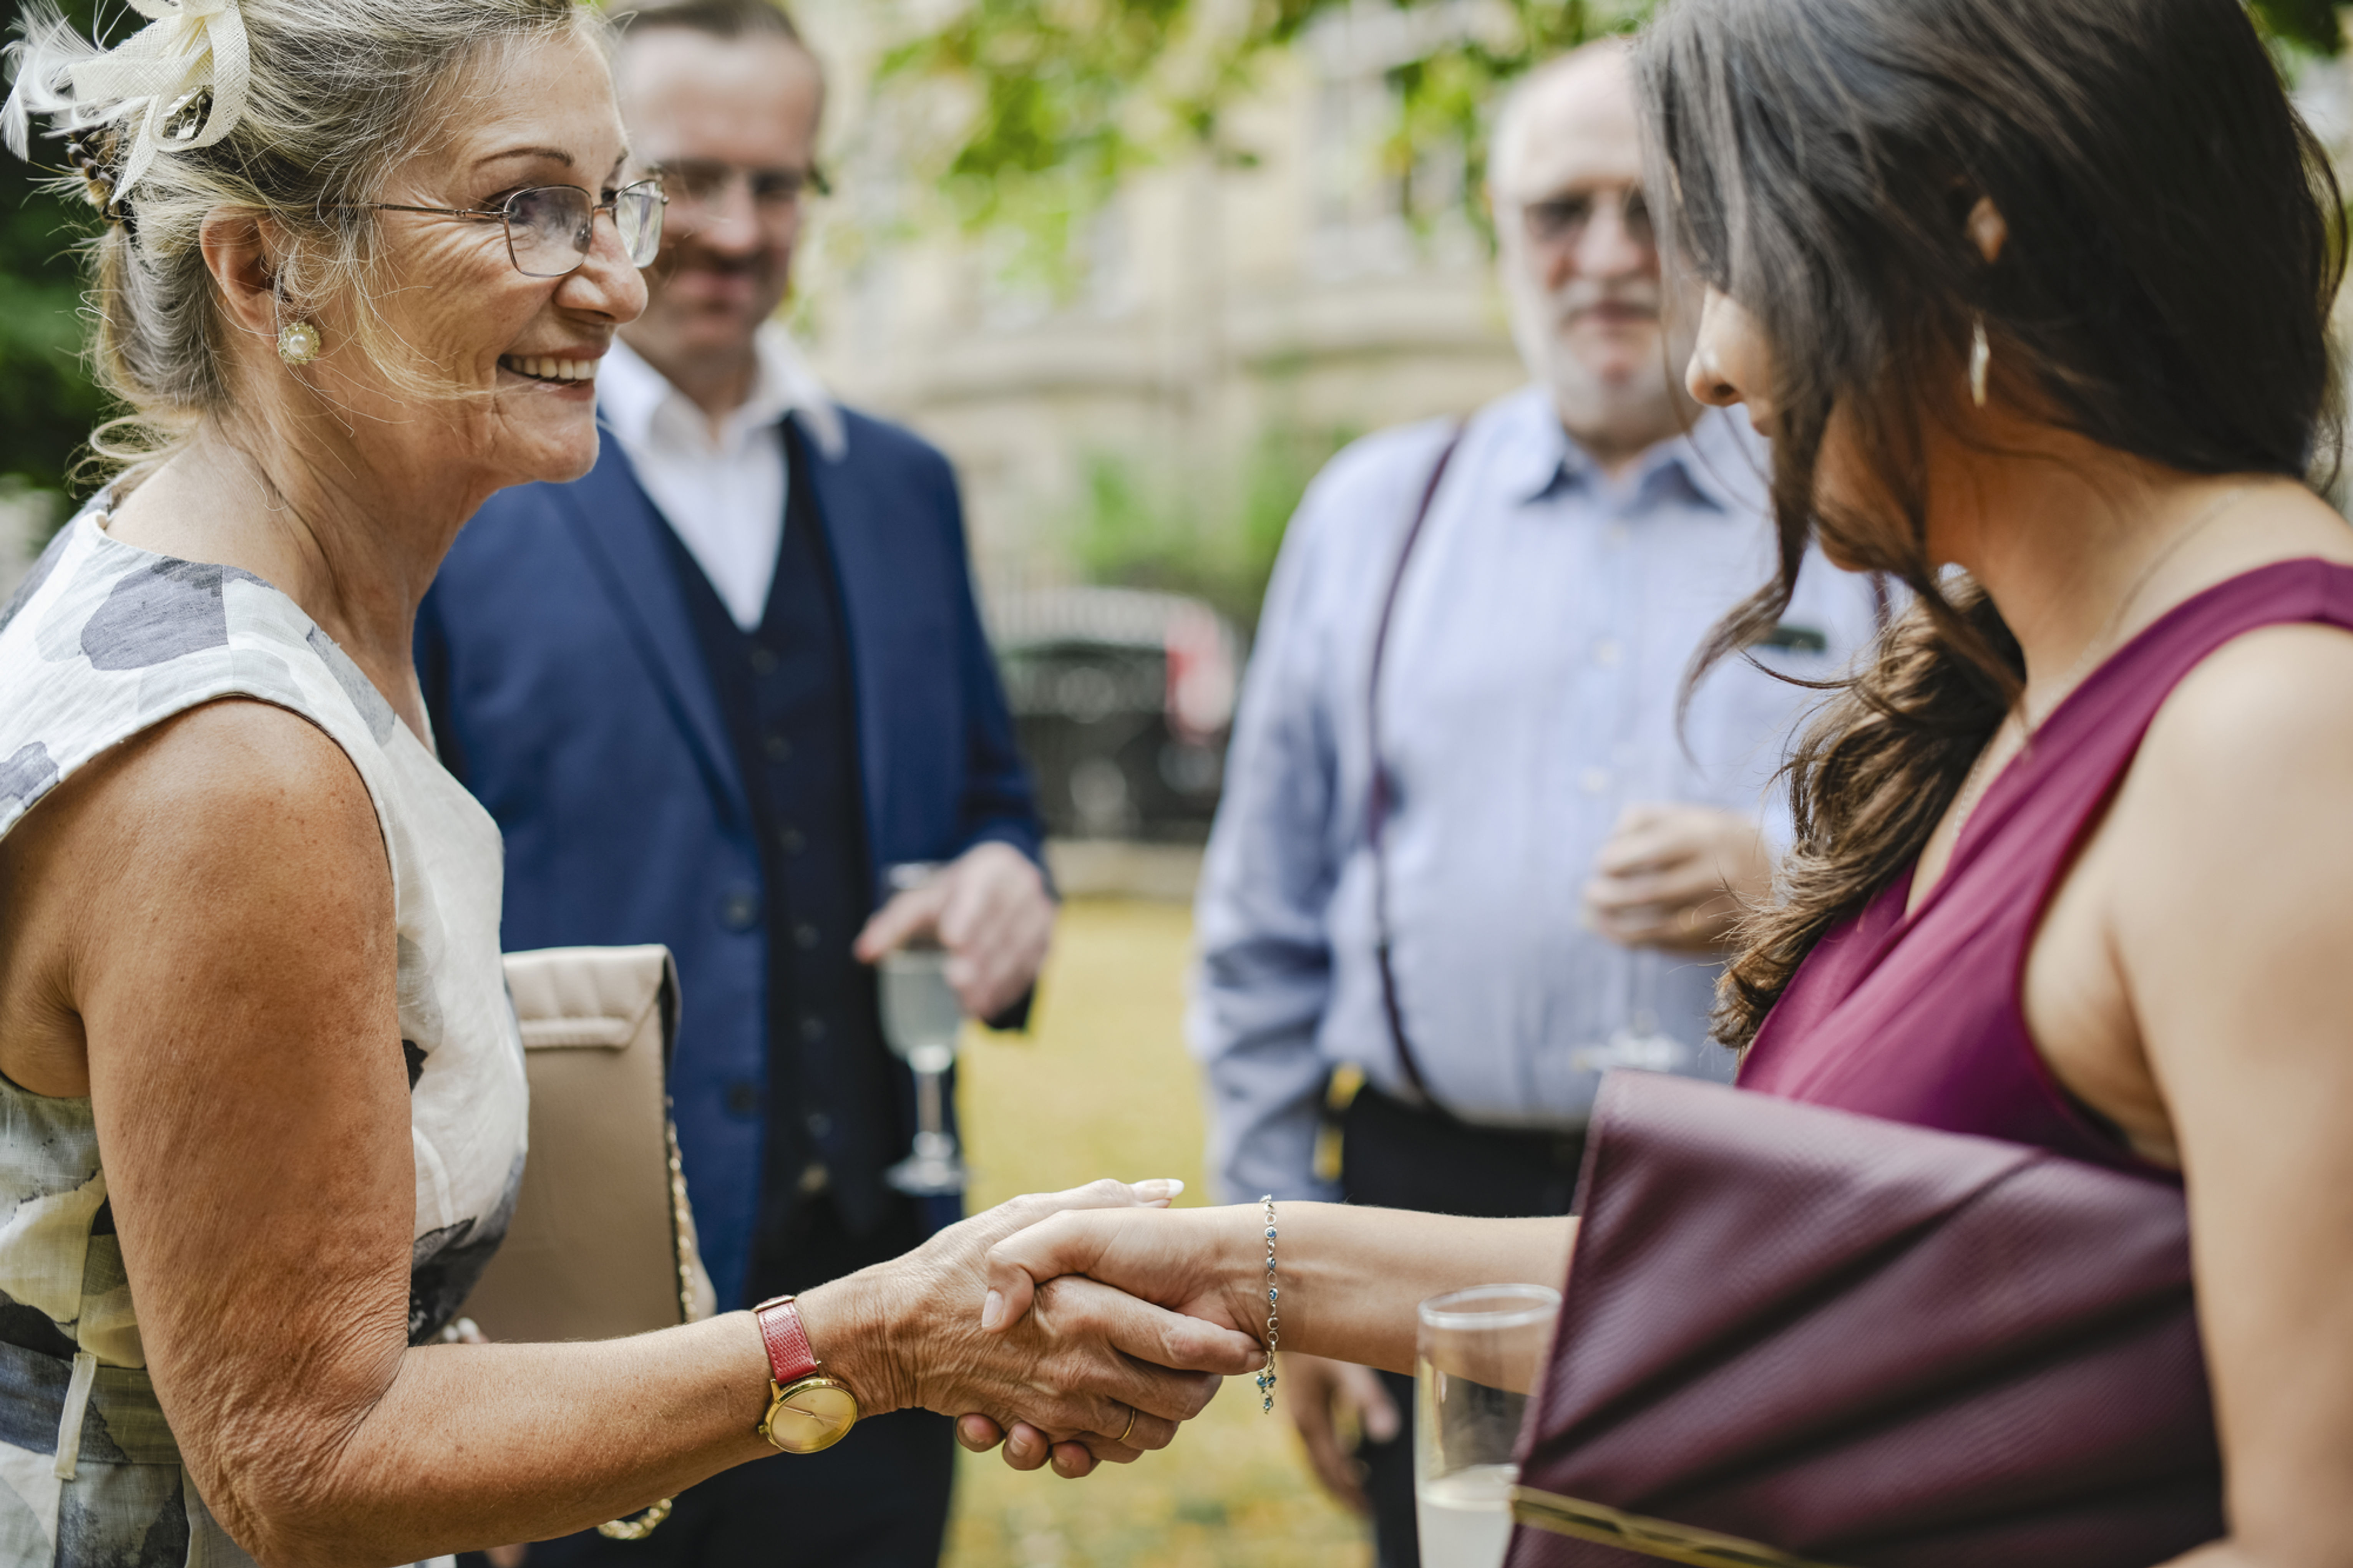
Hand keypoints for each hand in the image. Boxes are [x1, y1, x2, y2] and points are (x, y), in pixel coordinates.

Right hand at [800, 1180, 1260, 1481]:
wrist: (893, 1331)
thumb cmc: (958, 1263)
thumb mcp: (1028, 1215)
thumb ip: (1101, 1202)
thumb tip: (1165, 1187)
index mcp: (1086, 1311)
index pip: (1183, 1343)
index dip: (1225, 1348)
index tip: (1247, 1341)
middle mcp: (1080, 1367)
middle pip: (1179, 1401)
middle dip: (1205, 1389)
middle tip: (1211, 1364)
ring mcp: (1060, 1405)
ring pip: (1147, 1433)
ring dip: (1165, 1417)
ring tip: (1167, 1384)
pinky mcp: (1039, 1427)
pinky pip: (1101, 1452)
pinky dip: (1116, 1442)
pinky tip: (1113, 1409)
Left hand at [854, 842, 1054, 1018]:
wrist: (1010, 883)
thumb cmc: (958, 894)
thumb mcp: (926, 898)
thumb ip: (895, 924)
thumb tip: (863, 953)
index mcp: (990, 867)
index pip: (978, 888)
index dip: (966, 913)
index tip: (952, 940)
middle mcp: (1021, 886)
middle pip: (998, 925)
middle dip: (978, 958)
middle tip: (956, 984)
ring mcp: (1040, 914)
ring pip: (1018, 949)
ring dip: (993, 980)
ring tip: (969, 1005)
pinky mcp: (1048, 941)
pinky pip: (1031, 967)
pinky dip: (1009, 989)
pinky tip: (989, 1007)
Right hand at [1282, 1353, 1398, 1514]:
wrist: (1283, 1310)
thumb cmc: (1320, 1337)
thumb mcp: (1346, 1366)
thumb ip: (1367, 1399)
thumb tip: (1388, 1435)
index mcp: (1310, 1420)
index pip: (1333, 1470)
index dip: (1351, 1493)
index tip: (1371, 1513)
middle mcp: (1302, 1420)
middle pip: (1322, 1469)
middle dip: (1343, 1492)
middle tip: (1368, 1512)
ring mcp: (1301, 1410)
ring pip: (1319, 1456)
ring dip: (1338, 1475)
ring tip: (1362, 1490)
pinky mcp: (1305, 1398)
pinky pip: (1320, 1439)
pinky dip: (1336, 1455)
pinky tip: (1353, 1452)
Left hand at [1582, 804, 1771, 951]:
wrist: (1780, 873)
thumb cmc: (1712, 838)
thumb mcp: (1683, 815)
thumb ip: (1640, 820)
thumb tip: (1609, 847)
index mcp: (1707, 837)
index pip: (1652, 852)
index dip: (1617, 861)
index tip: (1601, 864)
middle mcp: (1720, 874)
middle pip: (1652, 893)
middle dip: (1611, 897)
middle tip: (1589, 894)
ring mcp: (1725, 911)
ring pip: (1661, 928)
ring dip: (1619, 927)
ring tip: (1597, 917)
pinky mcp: (1725, 939)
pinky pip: (1674, 946)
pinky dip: (1641, 942)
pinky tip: (1619, 934)